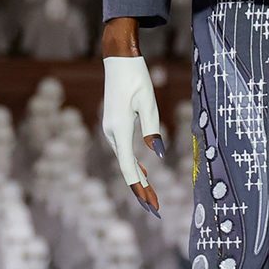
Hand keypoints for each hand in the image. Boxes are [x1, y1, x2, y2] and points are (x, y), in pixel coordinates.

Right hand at [102, 54, 165, 215]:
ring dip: (137, 179)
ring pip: (124, 161)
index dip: (139, 187)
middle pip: (126, 168)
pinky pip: (123, 151)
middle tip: (155, 209)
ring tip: (151, 197)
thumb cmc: (136, 77)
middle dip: (140, 189)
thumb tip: (157, 154)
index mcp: (120, 128)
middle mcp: (111, 132)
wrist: (118, 60)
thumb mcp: (149, 101)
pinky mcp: (113, 125)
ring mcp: (110, 129)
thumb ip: (153, 128)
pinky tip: (143, 174)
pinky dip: (133, 166)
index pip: (128, 166)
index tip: (150, 204)